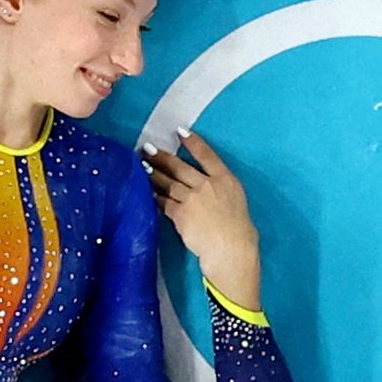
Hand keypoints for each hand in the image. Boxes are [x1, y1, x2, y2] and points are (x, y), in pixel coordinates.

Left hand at [142, 130, 259, 304]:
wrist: (231, 249)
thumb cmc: (238, 230)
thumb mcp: (237, 201)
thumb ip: (220, 190)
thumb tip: (205, 186)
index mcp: (226, 180)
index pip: (207, 155)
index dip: (193, 142)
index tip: (180, 132)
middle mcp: (208, 185)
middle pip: (180, 167)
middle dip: (162, 157)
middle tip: (148, 149)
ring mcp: (193, 199)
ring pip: (168, 183)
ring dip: (153, 174)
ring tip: (142, 167)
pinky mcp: (181, 214)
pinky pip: (164, 202)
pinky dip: (155, 197)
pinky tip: (148, 192)